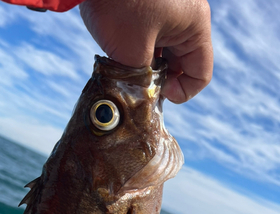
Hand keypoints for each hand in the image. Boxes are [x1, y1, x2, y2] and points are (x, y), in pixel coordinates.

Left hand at [79, 0, 212, 102]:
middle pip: (183, 64)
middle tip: (138, 85)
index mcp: (195, 25)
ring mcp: (169, 11)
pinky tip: (121, 54)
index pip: (201, 74)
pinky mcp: (151, 9)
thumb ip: (142, 80)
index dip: (181, 92)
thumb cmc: (118, 4)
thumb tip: (140, 97)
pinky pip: (153, 39)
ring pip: (166, 54)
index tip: (156, 93)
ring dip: (148, 67)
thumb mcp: (132, 53)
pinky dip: (140, 52)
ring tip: (127, 68)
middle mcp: (187, 16)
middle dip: (161, 80)